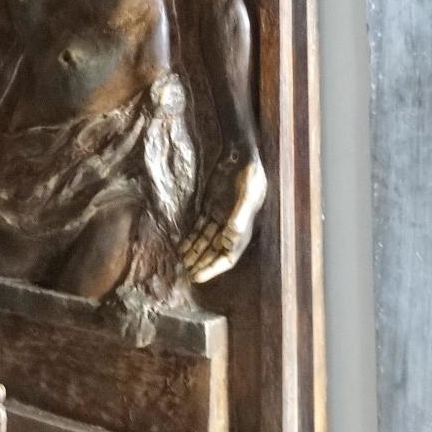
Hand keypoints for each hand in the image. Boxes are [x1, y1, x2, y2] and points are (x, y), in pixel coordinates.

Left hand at [179, 147, 266, 283]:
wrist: (240, 155)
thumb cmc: (249, 174)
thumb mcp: (248, 194)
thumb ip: (240, 215)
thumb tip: (230, 236)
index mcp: (243, 229)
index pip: (228, 257)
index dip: (213, 268)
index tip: (198, 276)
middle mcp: (231, 227)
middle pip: (214, 252)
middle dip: (202, 264)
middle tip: (186, 275)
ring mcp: (220, 217)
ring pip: (205, 241)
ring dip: (194, 253)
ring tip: (181, 264)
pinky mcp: (210, 206)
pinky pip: (199, 227)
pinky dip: (191, 237)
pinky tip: (181, 246)